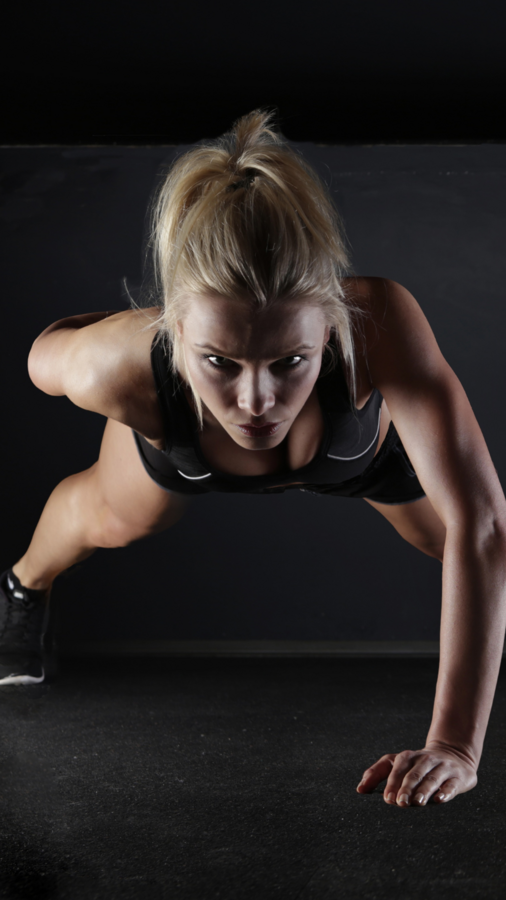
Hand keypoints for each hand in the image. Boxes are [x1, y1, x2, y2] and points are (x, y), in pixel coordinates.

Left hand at [356, 742, 477, 805]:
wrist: (454, 754)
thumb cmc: (417, 765)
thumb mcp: (397, 764)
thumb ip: (376, 773)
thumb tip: (359, 790)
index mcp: (408, 757)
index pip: (398, 768)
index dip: (392, 783)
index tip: (387, 799)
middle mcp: (425, 760)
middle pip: (415, 773)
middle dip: (407, 788)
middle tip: (400, 803)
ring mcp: (443, 767)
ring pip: (433, 778)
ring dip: (424, 790)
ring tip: (418, 803)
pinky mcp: (458, 776)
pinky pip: (452, 784)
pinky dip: (445, 792)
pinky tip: (439, 800)